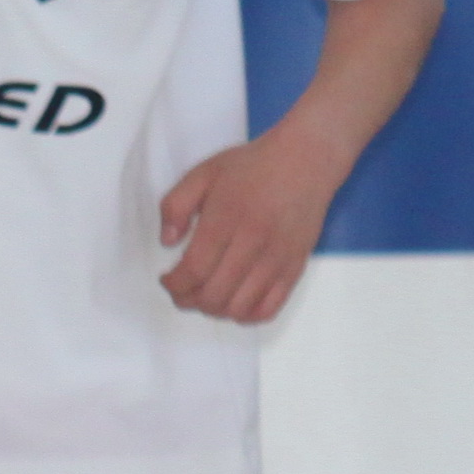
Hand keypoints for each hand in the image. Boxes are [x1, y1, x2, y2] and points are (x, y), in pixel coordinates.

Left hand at [158, 124, 346, 323]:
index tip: (167, 279)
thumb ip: (174, 206)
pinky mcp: (296, 266)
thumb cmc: (251, 166)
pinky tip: (235, 301)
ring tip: (206, 294)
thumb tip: (166, 242)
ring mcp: (277, 259)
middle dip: (188, 300)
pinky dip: (247, 315)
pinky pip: (270, 308)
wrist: (307, 159)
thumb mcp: (202, 173)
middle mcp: (253, 244)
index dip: (174, 285)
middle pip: (214, 295)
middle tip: (182, 289)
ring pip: (239, 308)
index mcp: (226, 220)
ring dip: (215, 310)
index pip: (194, 271)